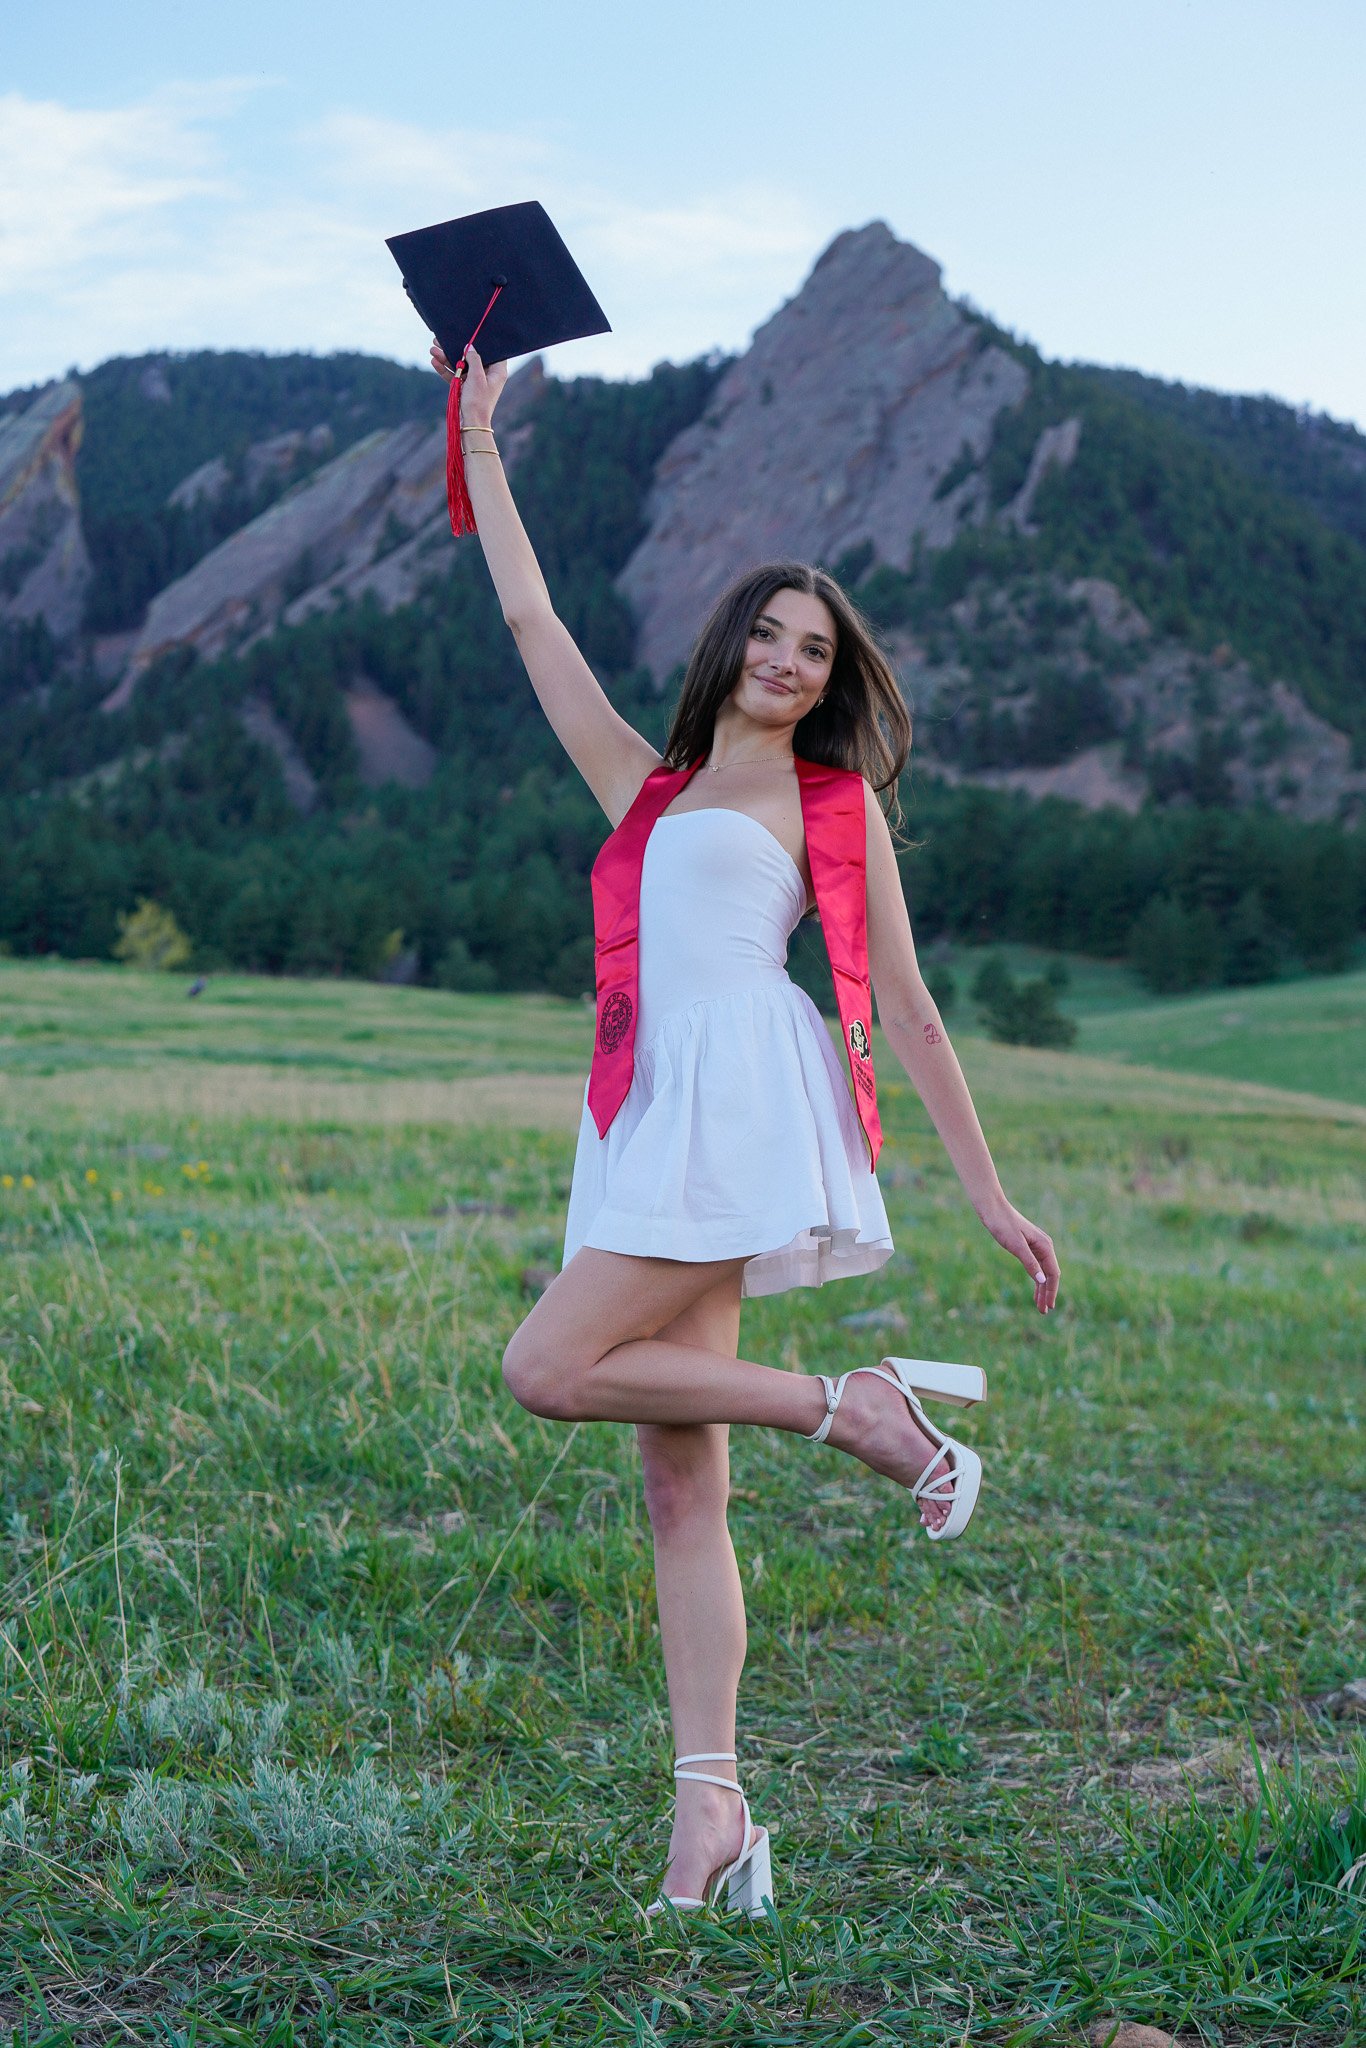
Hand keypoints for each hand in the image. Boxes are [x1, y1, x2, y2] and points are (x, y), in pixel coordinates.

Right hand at [428, 340, 507, 430]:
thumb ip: (474, 359)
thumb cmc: (478, 402)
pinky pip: (455, 375)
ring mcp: (475, 381)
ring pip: (460, 365)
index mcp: (497, 372)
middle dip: (456, 348)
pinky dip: (445, 369)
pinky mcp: (465, 388)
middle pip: (472, 356)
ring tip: (432, 350)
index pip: (493, 351)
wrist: (471, 424)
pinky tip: (434, 362)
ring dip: (446, 358)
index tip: (472, 332)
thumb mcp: (477, 377)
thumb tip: (469, 346)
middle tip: (441, 339)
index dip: (483, 342)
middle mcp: (487, 375)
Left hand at [977, 1197, 1059, 1314]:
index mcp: (1044, 1246)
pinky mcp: (1028, 1246)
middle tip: (1043, 1311)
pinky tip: (1035, 1289)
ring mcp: (1036, 1246)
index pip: (1053, 1273)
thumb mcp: (1016, 1246)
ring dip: (1042, 1288)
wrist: (992, 1209)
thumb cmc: (1003, 1225)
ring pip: (1043, 1272)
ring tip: (1039, 1306)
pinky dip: (1036, 1279)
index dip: (1051, 1291)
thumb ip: (1029, 1263)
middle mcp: (1044, 1246)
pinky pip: (1036, 1266)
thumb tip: (1042, 1280)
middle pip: (1049, 1275)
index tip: (1048, 1307)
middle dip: (1047, 1293)